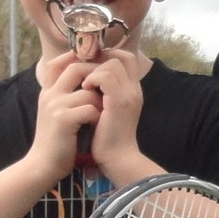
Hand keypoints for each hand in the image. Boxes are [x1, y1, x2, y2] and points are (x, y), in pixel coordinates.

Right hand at [26, 50, 99, 182]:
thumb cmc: (55, 142)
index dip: (74, 56)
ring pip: (88, 90)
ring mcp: (55, 105)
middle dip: (95, 74)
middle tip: (107, 87)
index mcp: (47, 92)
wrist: (43, 166)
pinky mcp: (63, 119)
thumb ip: (64, 97)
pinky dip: (97, 116)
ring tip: (101, 114)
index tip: (91, 62)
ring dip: (100, 102)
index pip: (57, 62)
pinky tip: (96, 126)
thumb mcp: (55, 114)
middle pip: (75, 67)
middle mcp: (49, 94)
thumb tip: (86, 83)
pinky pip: (90, 108)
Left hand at [80, 48, 150, 182]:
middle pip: (121, 57)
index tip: (90, 66)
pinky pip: (106, 76)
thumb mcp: (106, 112)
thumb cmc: (107, 140)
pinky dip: (93, 78)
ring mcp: (129, 94)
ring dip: (94, 70)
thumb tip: (86, 81)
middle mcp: (134, 89)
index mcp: (132, 91)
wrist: (117, 160)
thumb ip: (103, 95)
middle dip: (100, 59)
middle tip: (85, 71)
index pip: (126, 59)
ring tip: (84, 84)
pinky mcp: (120, 101)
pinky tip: (84, 89)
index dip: (108, 56)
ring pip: (112, 63)